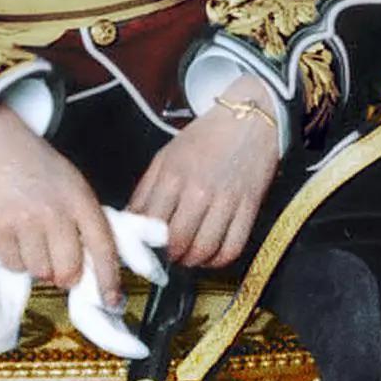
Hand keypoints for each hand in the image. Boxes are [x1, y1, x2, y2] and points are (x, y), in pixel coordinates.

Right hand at [0, 117, 121, 325]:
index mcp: (81, 200)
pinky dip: (15, 260)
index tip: (112, 301)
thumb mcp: (72, 184)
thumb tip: (92, 263)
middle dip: (66, 276)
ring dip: (38, 265)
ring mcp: (26, 221)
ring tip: (32, 241)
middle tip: (59, 266)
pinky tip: (15, 239)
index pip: (103, 246)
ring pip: (40, 271)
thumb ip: (84, 218)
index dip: (109, 278)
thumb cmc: (36, 164)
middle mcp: (56, 212)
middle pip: (69, 270)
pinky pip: (14, 265)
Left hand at [129, 91, 281, 271]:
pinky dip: (219, 260)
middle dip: (170, 257)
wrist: (250, 119)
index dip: (146, 243)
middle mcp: (199, 189)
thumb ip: (145, 190)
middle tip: (168, 256)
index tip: (146, 248)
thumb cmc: (205, 137)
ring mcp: (226, 199)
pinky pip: (233, 247)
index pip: (151, 224)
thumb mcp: (166, 156)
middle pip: (178, 242)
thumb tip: (130, 222)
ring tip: (188, 256)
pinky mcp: (249, 206)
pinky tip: (211, 255)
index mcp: (173, 175)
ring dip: (192, 261)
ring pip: (205, 249)